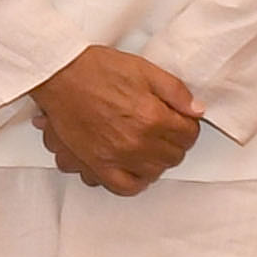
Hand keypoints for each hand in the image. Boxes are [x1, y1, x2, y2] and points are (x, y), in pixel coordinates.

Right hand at [30, 45, 200, 194]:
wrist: (59, 76)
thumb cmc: (97, 69)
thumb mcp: (144, 69)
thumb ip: (175, 91)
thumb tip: (197, 110)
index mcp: (152, 117)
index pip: (188, 134)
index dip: (188, 124)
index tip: (181, 119)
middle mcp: (137, 142)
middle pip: (174, 155)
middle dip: (175, 141)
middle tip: (164, 129)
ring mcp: (117, 157)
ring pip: (154, 172)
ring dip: (158, 160)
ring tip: (149, 144)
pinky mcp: (97, 165)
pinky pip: (125, 187)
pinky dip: (136, 181)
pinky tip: (136, 167)